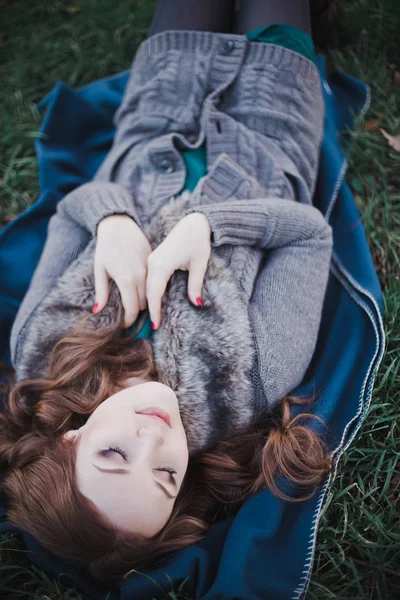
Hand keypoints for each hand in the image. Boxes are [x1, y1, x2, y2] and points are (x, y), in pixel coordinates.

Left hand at [93, 214, 151, 327]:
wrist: (119, 225)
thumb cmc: (105, 248)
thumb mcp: (100, 270)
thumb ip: (101, 292)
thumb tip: (97, 311)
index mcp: (126, 280)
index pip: (132, 309)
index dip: (129, 321)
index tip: (125, 326)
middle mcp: (140, 276)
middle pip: (143, 304)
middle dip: (136, 312)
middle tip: (129, 316)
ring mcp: (149, 268)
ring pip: (151, 294)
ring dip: (143, 301)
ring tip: (135, 304)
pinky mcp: (153, 261)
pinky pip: (154, 280)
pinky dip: (149, 288)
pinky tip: (142, 289)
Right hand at [146, 212, 210, 328]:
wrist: (193, 223)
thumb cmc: (198, 241)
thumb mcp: (200, 264)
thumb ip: (196, 284)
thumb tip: (196, 304)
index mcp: (161, 264)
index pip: (154, 293)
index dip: (155, 310)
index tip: (157, 325)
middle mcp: (153, 262)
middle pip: (148, 291)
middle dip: (150, 309)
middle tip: (154, 327)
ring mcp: (152, 260)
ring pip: (147, 285)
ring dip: (149, 301)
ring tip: (154, 317)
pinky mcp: (154, 259)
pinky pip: (149, 279)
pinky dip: (151, 292)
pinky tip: (155, 302)